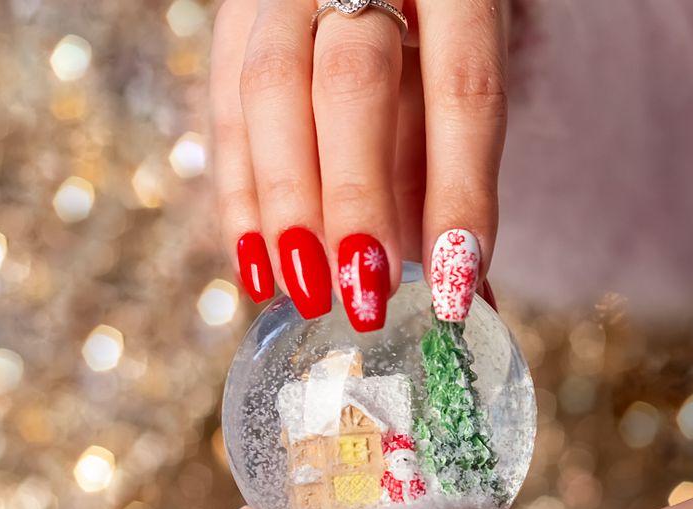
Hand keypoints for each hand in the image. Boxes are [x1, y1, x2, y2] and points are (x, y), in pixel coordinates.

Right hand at [210, 0, 506, 328]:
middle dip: (356, 201)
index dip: (459, 193)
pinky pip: (224, 107)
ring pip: (271, 89)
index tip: (455, 287)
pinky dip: (240, 199)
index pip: (462, 87)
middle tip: (366, 298)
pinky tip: (260, 270)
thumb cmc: (429, 32)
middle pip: (351, 83)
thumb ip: (457, 175)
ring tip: (309, 293)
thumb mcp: (456, 81)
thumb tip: (468, 295)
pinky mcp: (233, 14)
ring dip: (287, 207)